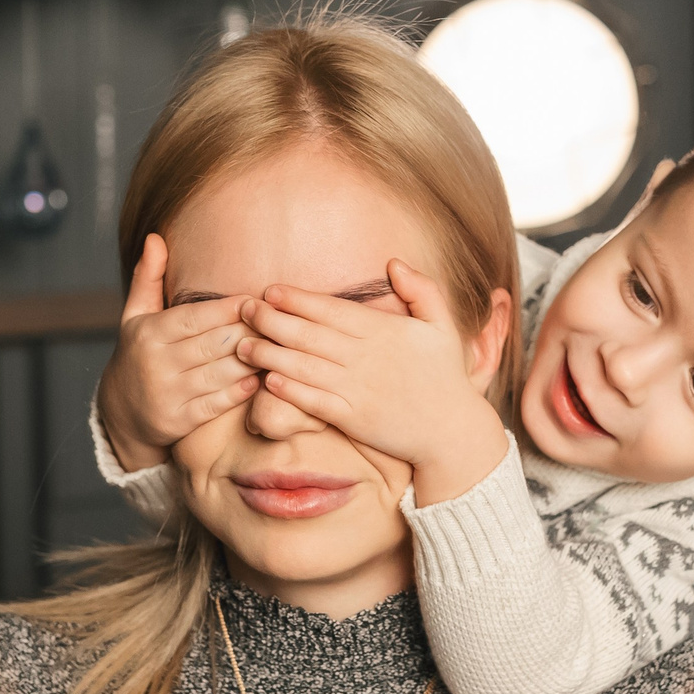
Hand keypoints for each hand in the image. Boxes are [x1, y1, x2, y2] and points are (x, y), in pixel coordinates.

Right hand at [95, 233, 259, 470]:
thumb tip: (154, 237)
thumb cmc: (138, 353)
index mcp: (149, 333)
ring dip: (253, 361)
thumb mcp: (135, 315)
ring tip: (280, 349)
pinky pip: (217, 404)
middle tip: (279, 323)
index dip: (230, 309)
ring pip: (220, 374)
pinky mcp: (178, 421)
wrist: (121, 413)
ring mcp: (167, 394)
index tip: (258, 300)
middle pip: (214, 344)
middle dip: (249, 333)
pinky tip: (261, 379)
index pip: (196, 317)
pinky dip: (241, 391)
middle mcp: (156, 363)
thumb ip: (148, 277)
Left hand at [239, 260, 512, 506]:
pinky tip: (267, 380)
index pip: (331, 309)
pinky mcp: (352, 418)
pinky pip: (314, 401)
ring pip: (304, 366)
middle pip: (308, 334)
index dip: (297, 299)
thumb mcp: (443, 324)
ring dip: (270, 354)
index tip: (271, 291)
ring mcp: (357, 388)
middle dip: (272, 320)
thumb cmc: (445, 376)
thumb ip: (422, 289)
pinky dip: (290, 389)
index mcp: (383, 330)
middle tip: (244, 311)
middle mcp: (365, 357)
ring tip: (242, 346)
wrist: (451, 431)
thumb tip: (393, 263)